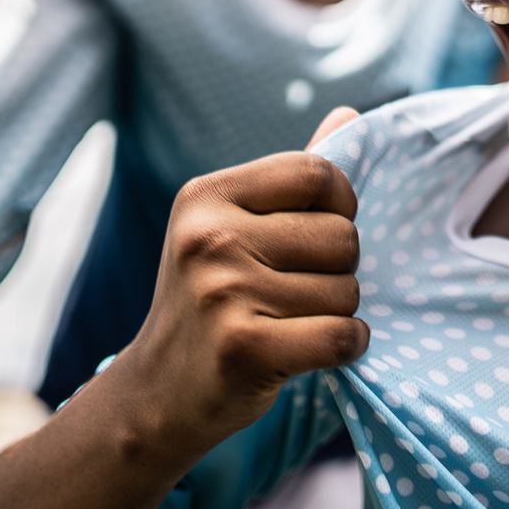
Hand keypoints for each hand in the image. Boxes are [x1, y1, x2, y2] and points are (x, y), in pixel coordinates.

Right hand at [126, 108, 367, 455]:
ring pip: (346, 291)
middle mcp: (209, 238)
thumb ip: (292, 177)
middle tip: (300, 291)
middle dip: (340, 269)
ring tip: (293, 323)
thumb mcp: (232, 227)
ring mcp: (222, 293)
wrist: (157, 394)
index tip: (321, 233)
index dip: (341, 204)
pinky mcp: (243, 348)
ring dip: (338, 312)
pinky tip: (316, 350)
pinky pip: (342, 335)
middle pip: (342, 236)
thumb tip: (351, 114)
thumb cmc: (211, 301)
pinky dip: (348, 346)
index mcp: (207, 196)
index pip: (317, 173)